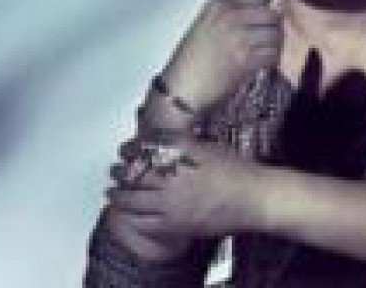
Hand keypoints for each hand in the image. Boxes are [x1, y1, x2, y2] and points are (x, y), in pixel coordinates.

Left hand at [106, 137, 262, 254]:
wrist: (253, 196)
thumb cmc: (236, 168)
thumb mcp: (208, 145)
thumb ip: (183, 144)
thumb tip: (162, 142)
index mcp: (181, 151)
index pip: (144, 147)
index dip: (130, 148)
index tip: (124, 149)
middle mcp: (172, 174)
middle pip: (134, 172)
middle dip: (120, 171)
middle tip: (113, 170)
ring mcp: (172, 201)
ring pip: (133, 199)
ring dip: (119, 194)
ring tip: (112, 191)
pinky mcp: (175, 224)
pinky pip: (144, 222)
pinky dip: (130, 217)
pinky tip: (125, 214)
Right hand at [163, 0, 281, 108]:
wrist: (181, 88)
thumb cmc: (191, 60)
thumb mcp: (206, 25)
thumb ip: (233, 15)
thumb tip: (266, 12)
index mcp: (218, 4)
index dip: (264, 11)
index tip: (262, 22)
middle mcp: (230, 17)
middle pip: (271, 15)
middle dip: (274, 27)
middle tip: (269, 38)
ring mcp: (239, 37)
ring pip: (275, 35)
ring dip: (275, 45)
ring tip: (266, 52)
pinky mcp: (246, 59)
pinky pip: (273, 54)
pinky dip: (271, 60)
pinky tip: (262, 64)